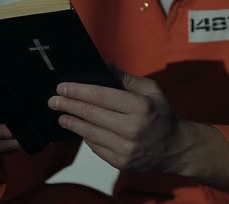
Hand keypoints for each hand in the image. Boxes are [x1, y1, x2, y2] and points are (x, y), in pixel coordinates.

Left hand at [47, 70, 188, 172]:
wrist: (176, 148)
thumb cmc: (162, 115)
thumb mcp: (151, 90)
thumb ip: (127, 79)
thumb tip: (105, 66)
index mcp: (140, 107)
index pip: (101, 96)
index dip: (78, 91)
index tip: (62, 87)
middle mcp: (132, 128)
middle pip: (91, 114)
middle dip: (68, 105)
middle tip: (53, 100)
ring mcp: (126, 148)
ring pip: (89, 133)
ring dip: (72, 122)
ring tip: (61, 115)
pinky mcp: (121, 162)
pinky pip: (96, 147)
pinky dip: (85, 137)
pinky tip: (79, 128)